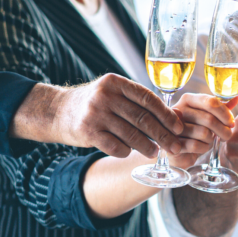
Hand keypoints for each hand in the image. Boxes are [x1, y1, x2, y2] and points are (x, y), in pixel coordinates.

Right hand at [10, 74, 185, 157]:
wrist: (58, 111)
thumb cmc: (94, 104)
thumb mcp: (113, 93)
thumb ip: (137, 101)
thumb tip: (174, 117)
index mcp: (115, 82)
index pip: (148, 99)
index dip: (167, 115)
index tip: (179, 128)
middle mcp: (105, 96)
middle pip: (143, 119)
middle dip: (164, 136)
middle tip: (176, 146)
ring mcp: (95, 114)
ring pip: (132, 135)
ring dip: (148, 147)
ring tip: (156, 153)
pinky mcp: (88, 133)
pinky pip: (117, 147)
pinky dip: (127, 152)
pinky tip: (130, 152)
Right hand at [167, 94, 237, 169]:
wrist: (181, 149)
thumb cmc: (197, 129)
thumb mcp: (210, 116)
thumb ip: (221, 107)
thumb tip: (236, 97)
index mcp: (189, 99)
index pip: (211, 102)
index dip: (225, 113)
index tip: (231, 123)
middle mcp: (179, 109)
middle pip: (209, 119)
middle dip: (223, 130)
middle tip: (227, 136)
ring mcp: (173, 126)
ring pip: (203, 133)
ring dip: (211, 140)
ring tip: (208, 140)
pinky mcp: (172, 142)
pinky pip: (196, 145)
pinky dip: (203, 148)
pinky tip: (201, 147)